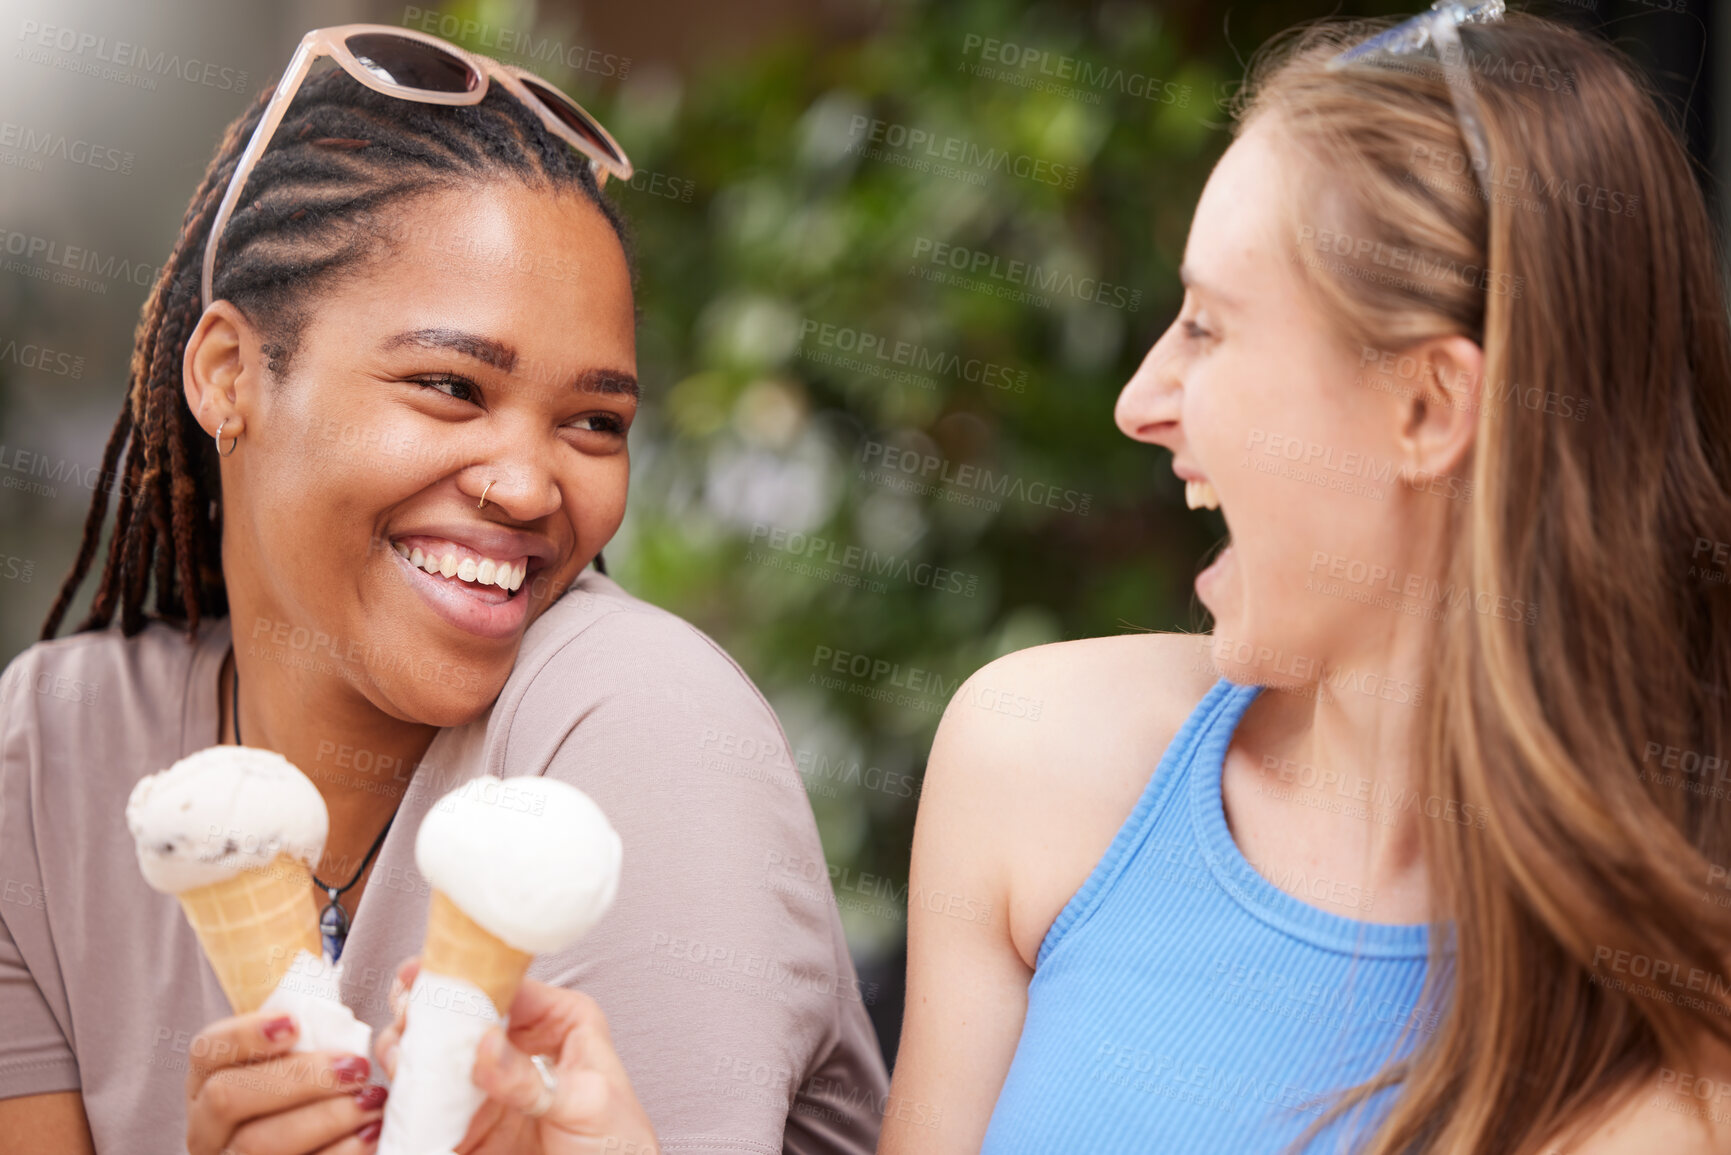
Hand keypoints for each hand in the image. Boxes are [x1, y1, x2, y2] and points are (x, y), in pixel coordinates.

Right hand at [185, 1010, 387, 1154]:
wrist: (311, 1144)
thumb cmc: (308, 1092)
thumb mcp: (294, 1063)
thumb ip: (305, 1037)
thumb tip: (336, 1018)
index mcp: (206, 1082)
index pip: (206, 1050)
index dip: (245, 1035)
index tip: (295, 1025)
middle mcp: (205, 1128)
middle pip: (227, 1098)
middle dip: (299, 1079)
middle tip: (356, 1068)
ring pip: (256, 1144)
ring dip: (325, 1118)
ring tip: (371, 1101)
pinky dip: (339, 1151)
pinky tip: (371, 1132)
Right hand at [375, 958, 658, 1154]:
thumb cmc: (618, 1145)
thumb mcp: (587, 1103)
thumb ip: (532, 1078)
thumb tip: (484, 1045)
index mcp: (558, 1021)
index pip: (507, 987)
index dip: (466, 977)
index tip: (428, 977)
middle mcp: (517, 1045)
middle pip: (461, 1015)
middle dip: (426, 1009)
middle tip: (405, 1016)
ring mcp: (488, 1084)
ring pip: (436, 1054)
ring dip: (409, 1049)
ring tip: (399, 1054)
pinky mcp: (466, 1122)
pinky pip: (428, 1102)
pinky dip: (407, 1095)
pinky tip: (399, 1091)